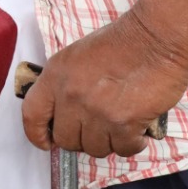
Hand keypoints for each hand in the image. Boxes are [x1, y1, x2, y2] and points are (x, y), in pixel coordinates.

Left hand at [20, 12, 187, 158]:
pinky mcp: (124, 123)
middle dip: (80, 139)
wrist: (155, 39)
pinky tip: (137, 131)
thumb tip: (63, 114)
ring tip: (118, 126)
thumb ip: (64, 84)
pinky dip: (131, 144)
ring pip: (94, 149)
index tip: (46, 143)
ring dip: (107, 142)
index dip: (37, 134)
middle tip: (96, 129)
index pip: (32, 115)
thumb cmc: (120, 43)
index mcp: (55, 75)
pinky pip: (122, 149)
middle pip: (65, 139)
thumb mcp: (77, 57)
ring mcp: (97, 111)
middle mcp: (71, 96)